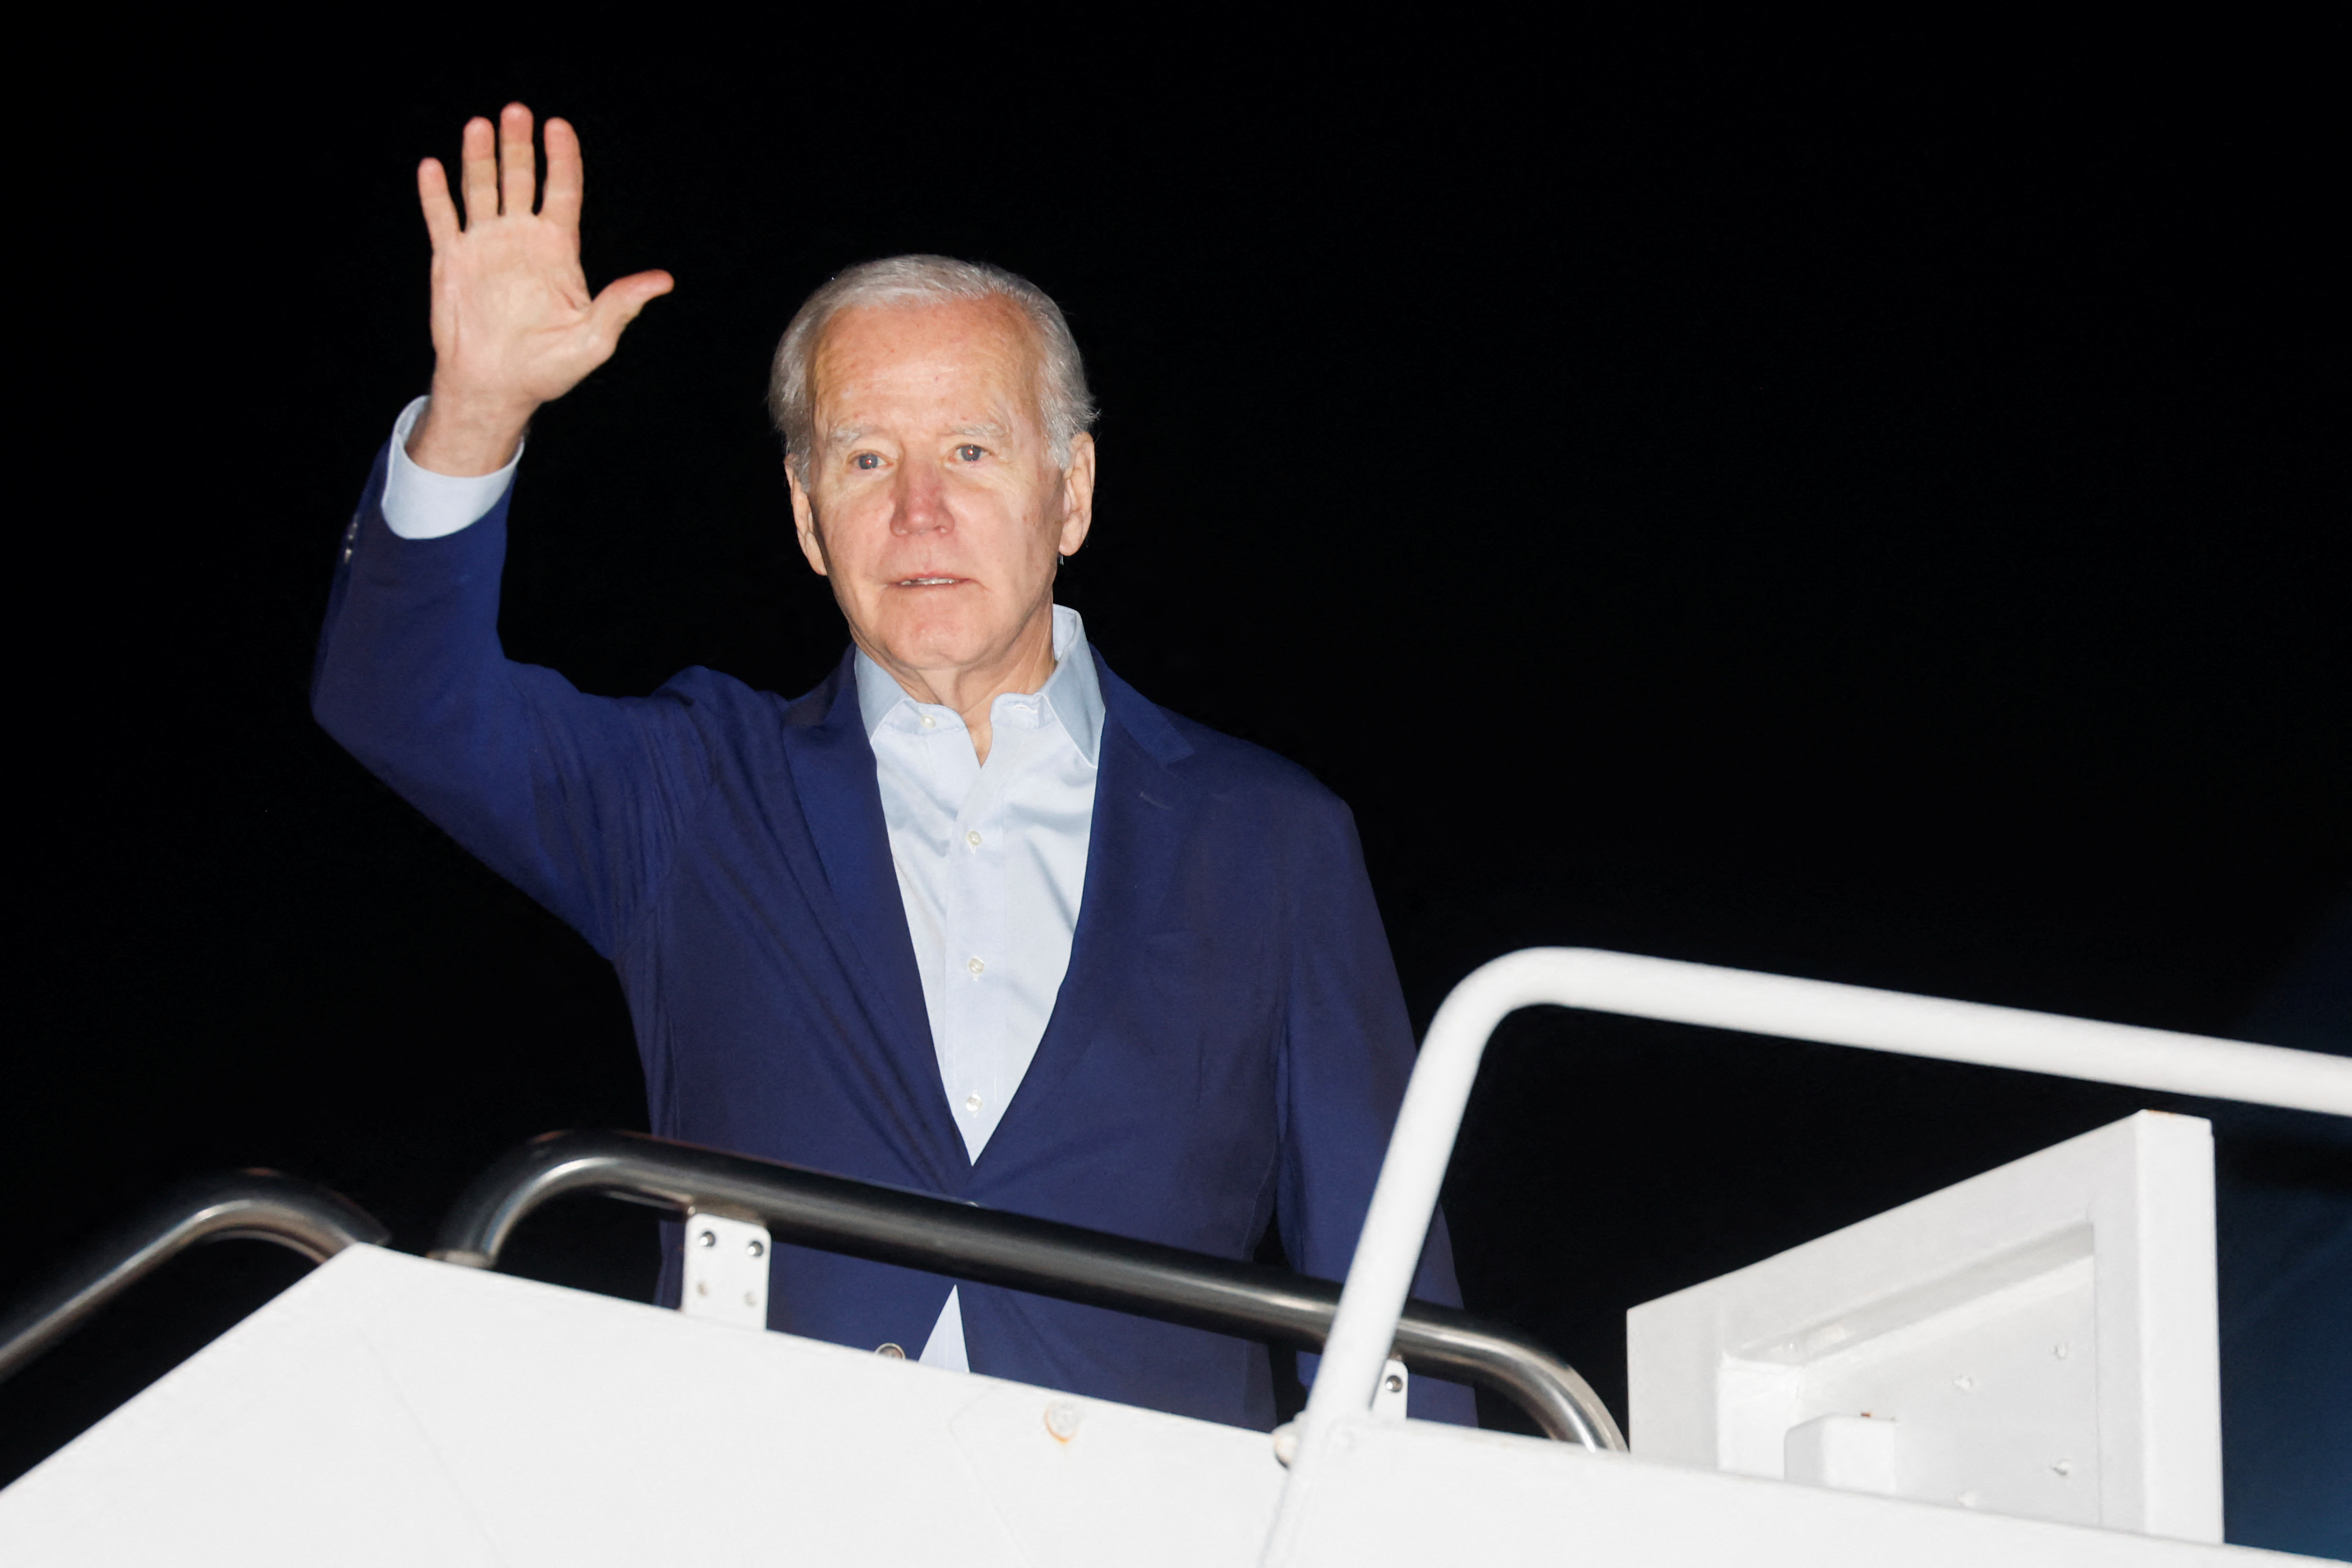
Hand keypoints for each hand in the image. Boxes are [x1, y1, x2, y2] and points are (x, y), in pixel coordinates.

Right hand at [408, 104, 672, 475]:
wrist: (497, 387)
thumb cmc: (549, 368)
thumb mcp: (593, 339)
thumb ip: (621, 305)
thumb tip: (663, 281)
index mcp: (558, 250)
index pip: (562, 192)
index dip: (562, 159)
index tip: (558, 126)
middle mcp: (522, 239)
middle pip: (521, 180)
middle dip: (519, 147)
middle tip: (517, 112)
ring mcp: (485, 245)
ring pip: (482, 190)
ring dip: (480, 158)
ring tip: (480, 126)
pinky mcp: (451, 260)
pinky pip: (442, 219)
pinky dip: (436, 194)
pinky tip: (434, 167)